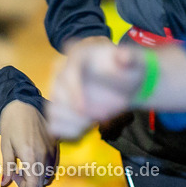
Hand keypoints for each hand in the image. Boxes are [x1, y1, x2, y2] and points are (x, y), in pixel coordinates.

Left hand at [0, 100, 57, 186]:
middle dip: (27, 184)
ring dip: (36, 178)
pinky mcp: (57, 145)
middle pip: (40, 183)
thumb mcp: (5, 146)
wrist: (24, 103)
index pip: (34, 185)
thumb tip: (4, 184)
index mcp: (31, 156)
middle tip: (13, 173)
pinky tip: (32, 160)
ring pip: (48, 176)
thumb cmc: (11, 125)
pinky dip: (43, 170)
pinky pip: (53, 166)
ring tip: (21, 165)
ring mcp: (53, 149)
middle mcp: (45, 154)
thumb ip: (7, 166)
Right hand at [48, 37, 185, 140]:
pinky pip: (58, 121)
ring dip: (68, 120)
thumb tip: (122, 55)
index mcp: (79, 54)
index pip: (69, 70)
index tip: (88, 109)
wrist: (124, 77)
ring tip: (87, 127)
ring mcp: (63, 89)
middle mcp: (66, 71)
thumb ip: (126, 58)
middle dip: (70, 108)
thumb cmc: (127, 66)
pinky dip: (67, 129)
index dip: (74, 89)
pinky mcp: (66, 107)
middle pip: (56, 90)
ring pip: (54, 107)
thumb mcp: (131, 59)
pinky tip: (84, 132)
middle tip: (90, 121)